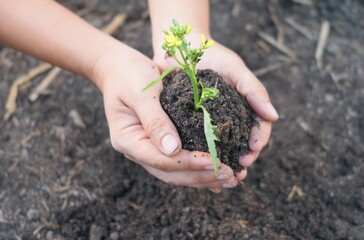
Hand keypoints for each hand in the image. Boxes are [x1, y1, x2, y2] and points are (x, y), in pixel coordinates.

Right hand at [92, 48, 237, 190]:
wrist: (119, 66)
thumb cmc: (129, 74)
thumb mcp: (141, 93)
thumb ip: (155, 120)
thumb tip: (173, 149)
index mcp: (128, 140)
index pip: (161, 161)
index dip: (189, 164)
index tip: (213, 162)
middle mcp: (138, 150)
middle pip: (171, 173)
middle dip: (201, 176)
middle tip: (229, 176)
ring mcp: (149, 149)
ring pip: (177, 172)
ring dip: (203, 177)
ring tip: (229, 179)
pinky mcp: (161, 144)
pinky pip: (181, 162)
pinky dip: (199, 169)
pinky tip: (218, 173)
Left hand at [153, 34, 278, 182]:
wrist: (181, 48)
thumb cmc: (212, 55)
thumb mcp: (235, 69)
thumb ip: (254, 91)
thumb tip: (274, 117)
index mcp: (245, 106)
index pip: (259, 128)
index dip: (258, 141)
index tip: (252, 150)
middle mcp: (231, 118)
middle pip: (242, 144)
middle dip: (244, 159)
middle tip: (239, 170)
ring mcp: (211, 124)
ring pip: (223, 150)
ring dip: (226, 165)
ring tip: (223, 176)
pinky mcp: (191, 126)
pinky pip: (200, 146)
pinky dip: (204, 159)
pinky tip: (202, 172)